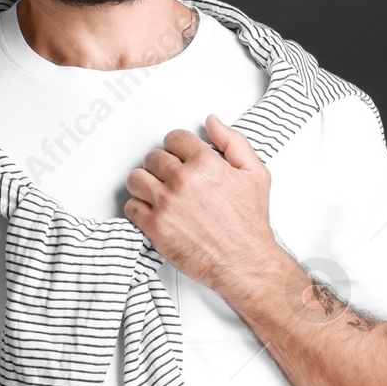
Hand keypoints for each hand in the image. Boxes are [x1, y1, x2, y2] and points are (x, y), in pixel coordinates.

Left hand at [123, 113, 279, 298]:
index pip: (173, 138)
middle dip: (161, 166)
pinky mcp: (155, 227)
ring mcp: (166, 204)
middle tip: (172, 179)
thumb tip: (212, 122)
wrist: (245, 262)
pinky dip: (139, 209)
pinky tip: (154, 212)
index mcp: (205, 164)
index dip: (177, 148)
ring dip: (145, 184)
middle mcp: (182, 181)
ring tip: (158, 193)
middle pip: (152, 157)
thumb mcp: (255, 174)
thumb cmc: (249, 224)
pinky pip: (131, 207)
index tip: (179, 158)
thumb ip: (233, 142)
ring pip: (136, 179)